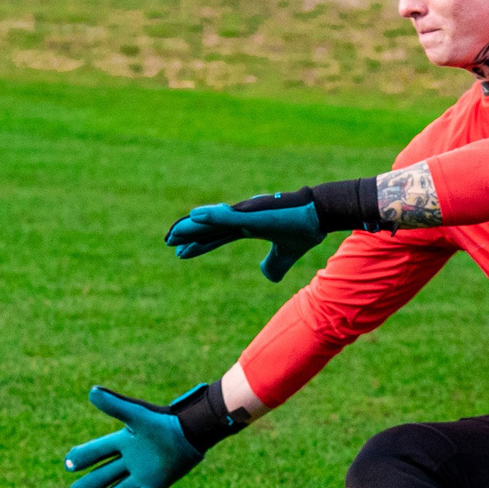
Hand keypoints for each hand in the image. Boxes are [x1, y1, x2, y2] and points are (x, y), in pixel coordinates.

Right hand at [63, 386, 205, 487]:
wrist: (192, 431)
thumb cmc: (163, 420)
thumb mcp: (136, 414)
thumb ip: (114, 405)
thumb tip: (91, 392)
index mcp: (122, 442)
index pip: (95, 452)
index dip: (82, 457)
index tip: (69, 463)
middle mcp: (129, 460)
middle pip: (103, 476)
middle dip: (88, 486)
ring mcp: (142, 475)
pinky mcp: (156, 486)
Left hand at [164, 196, 324, 282]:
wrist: (321, 213)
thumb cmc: (305, 228)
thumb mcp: (286, 254)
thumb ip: (274, 264)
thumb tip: (266, 274)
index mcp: (249, 226)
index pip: (217, 236)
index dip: (200, 244)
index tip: (181, 252)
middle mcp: (243, 218)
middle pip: (208, 228)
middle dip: (188, 236)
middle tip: (167, 242)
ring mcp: (246, 214)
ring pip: (212, 222)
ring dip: (191, 228)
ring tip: (171, 234)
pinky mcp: (253, 213)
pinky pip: (227, 216)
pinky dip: (209, 217)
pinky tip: (194, 217)